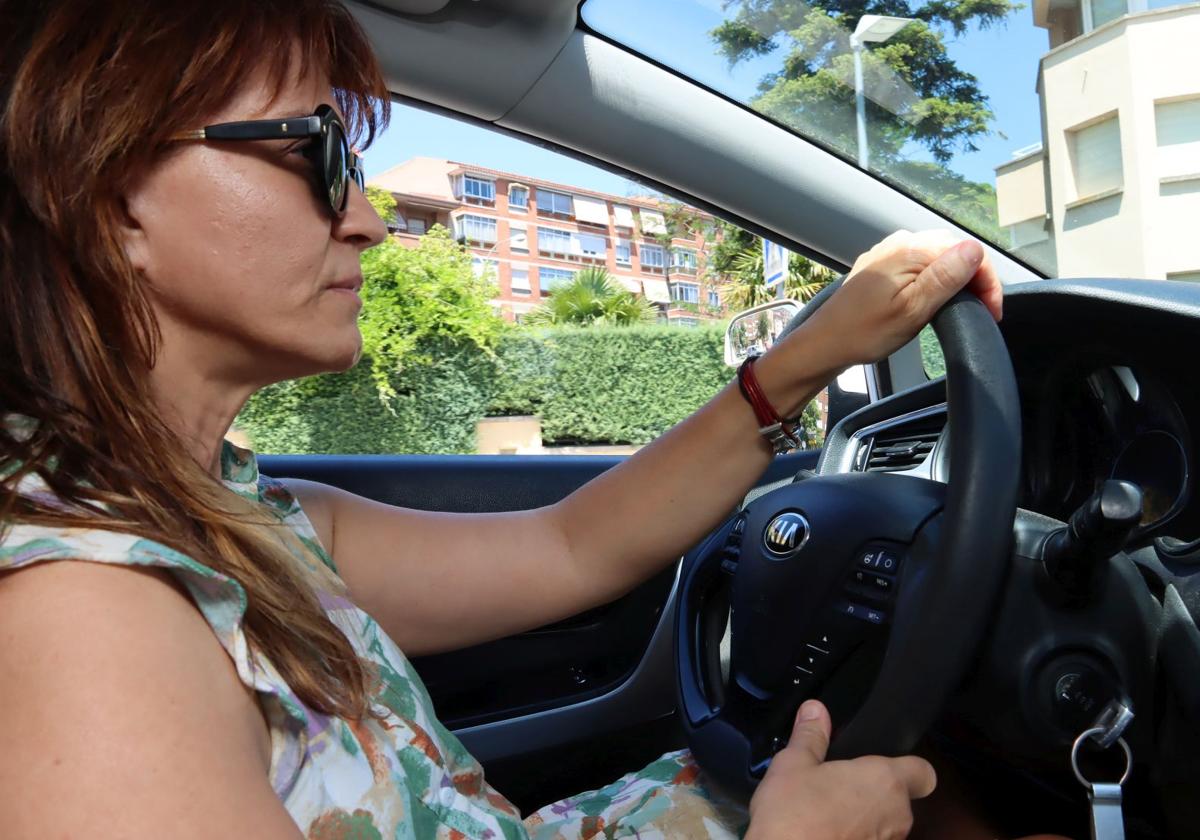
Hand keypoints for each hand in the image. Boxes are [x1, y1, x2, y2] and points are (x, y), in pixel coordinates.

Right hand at [746, 700, 936, 839]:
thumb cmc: (794, 815)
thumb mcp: (793, 765)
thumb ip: (810, 735)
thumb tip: (815, 709)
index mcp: (884, 781)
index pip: (923, 771)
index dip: (907, 765)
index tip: (880, 764)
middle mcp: (897, 816)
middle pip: (898, 799)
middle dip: (872, 793)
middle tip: (837, 786)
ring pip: (884, 825)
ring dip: (863, 818)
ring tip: (824, 814)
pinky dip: (854, 837)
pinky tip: (824, 833)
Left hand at [793, 230, 1002, 370]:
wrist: (825, 342)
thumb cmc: (866, 332)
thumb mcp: (913, 309)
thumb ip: (945, 277)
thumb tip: (974, 249)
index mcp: (911, 250)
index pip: (968, 251)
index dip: (988, 281)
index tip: (993, 312)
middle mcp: (900, 242)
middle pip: (954, 250)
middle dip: (975, 278)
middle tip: (983, 312)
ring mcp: (889, 252)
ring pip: (938, 257)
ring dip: (956, 279)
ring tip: (964, 307)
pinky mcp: (881, 265)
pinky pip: (918, 264)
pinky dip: (934, 279)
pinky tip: (936, 299)